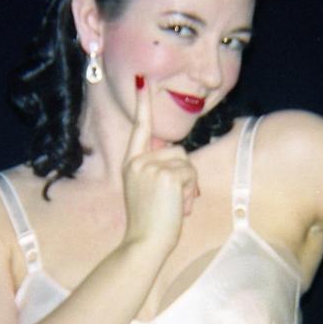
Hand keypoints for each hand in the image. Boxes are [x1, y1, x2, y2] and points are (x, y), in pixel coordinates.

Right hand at [121, 76, 199, 252]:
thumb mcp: (148, 190)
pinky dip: (190, 191)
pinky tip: (178, 207)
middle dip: (185, 174)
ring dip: (189, 184)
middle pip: (178, 151)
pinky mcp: (166, 175)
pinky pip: (191, 174)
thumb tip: (180, 160)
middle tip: (174, 199)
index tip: (142, 81)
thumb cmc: (150, 222)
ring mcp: (150, 167)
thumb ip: (158, 171)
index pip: (140, 129)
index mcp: (131, 164)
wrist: (144, 242)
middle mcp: (137, 161)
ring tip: (175, 204)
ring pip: (187, 162)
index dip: (143, 104)